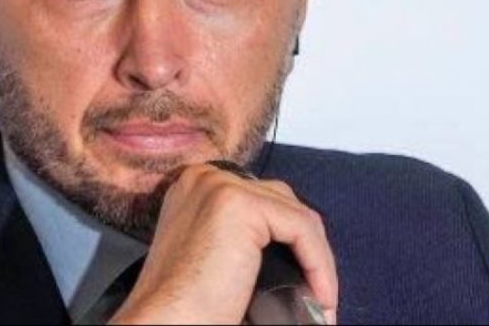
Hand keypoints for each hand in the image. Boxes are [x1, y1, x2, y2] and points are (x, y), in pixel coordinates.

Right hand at [109, 163, 337, 324]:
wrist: (167, 324)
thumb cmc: (187, 305)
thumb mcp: (216, 256)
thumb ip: (243, 239)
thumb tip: (296, 254)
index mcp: (195, 189)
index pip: (262, 202)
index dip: (289, 242)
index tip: (306, 282)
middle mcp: (204, 178)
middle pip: (281, 202)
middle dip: (305, 248)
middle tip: (315, 292)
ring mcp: (220, 186)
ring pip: (296, 215)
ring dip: (316, 260)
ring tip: (321, 301)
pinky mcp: (239, 203)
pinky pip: (301, 227)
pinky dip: (319, 265)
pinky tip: (321, 297)